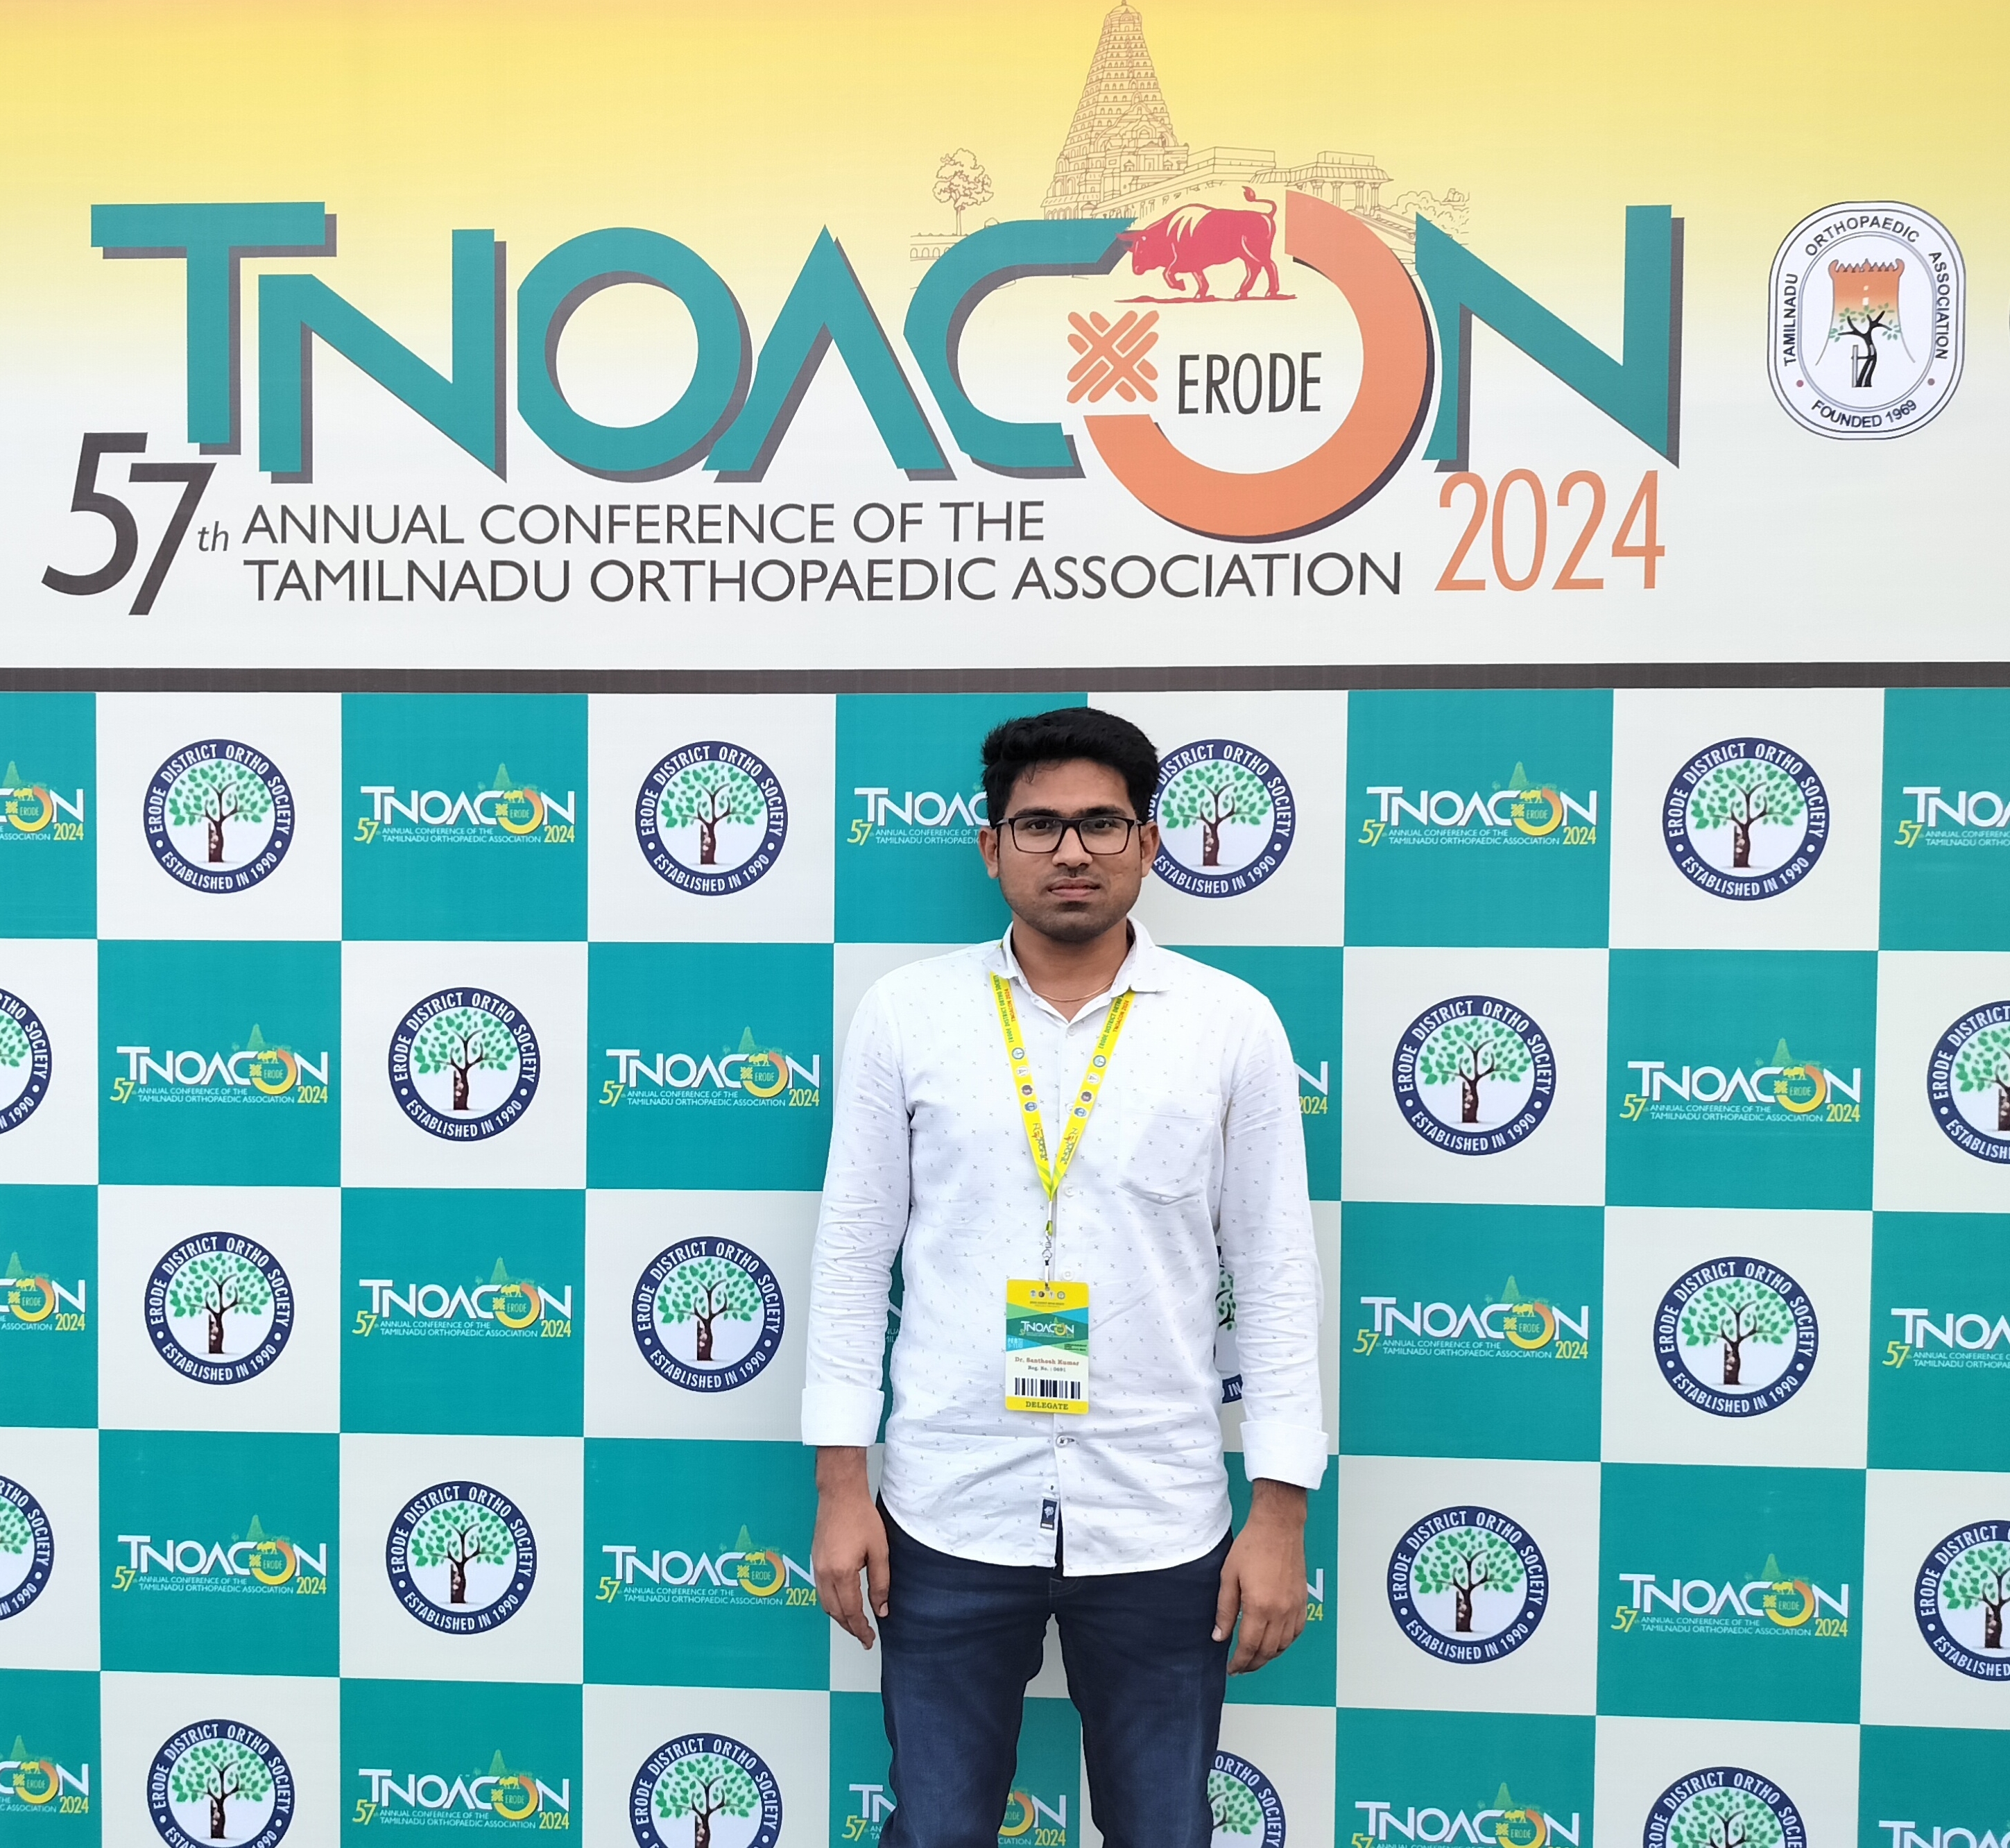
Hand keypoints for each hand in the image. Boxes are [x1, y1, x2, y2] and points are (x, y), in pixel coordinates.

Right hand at [812, 1447, 888, 1649]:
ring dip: (839, 1617)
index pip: (851, 1612)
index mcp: (841, 1573)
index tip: (870, 1640)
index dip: (861, 1629)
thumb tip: (881, 1610)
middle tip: (865, 1637)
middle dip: (850, 1627)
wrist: (840, 1493)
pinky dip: (831, 1603)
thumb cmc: (861, 1517)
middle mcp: (824, 1574)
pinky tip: (842, 1603)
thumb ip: (880, 1583)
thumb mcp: (879, 1551)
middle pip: (835, 1612)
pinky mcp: (815, 1560)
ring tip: (855, 1624)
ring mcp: (816, 1567)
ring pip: (825, 1604)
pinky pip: (821, 1591)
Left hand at [1214, 1479, 1307, 1674]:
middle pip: (1268, 1651)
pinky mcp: (1302, 1601)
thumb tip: (1219, 1637)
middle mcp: (1280, 1611)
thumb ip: (1224, 1610)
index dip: (1239, 1661)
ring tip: (1255, 1658)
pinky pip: (1296, 1632)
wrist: (1278, 1527)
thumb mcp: (1229, 1576)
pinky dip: (1285, 1643)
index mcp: (1259, 1606)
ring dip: (1269, 1656)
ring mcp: (1294, 1607)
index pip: (1249, 1646)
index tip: (1231, 1668)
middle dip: (1253, 1664)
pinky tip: (1275, 1642)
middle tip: (1241, 1668)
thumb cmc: (1252, 1546)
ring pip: (1283, 1645)